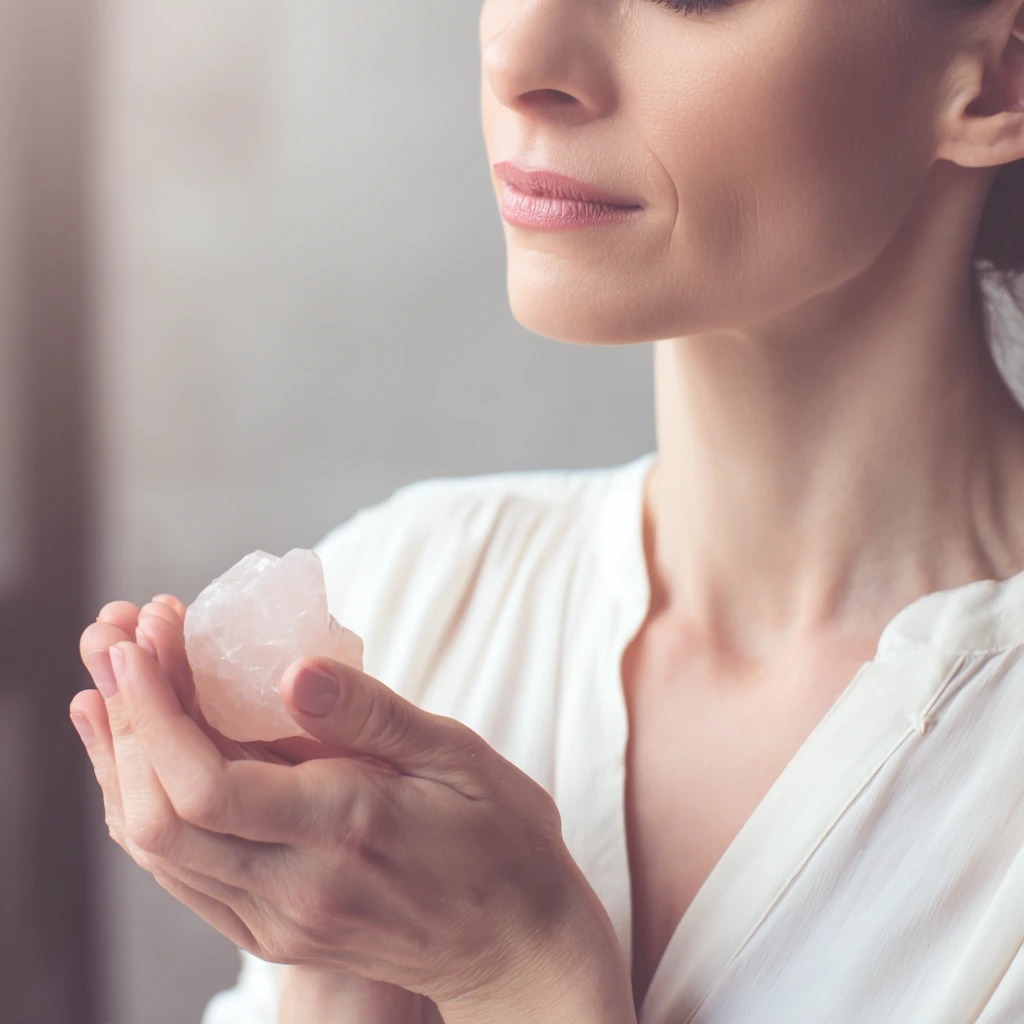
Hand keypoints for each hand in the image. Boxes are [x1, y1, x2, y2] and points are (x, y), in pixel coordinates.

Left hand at [70, 599, 630, 1018]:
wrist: (516, 945)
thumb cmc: (501, 839)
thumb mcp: (457, 756)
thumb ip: (372, 714)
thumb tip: (294, 669)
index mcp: (346, 832)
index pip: (207, 787)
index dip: (155, 712)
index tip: (140, 642)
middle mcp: (297, 890)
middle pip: (160, 819)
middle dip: (124, 722)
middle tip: (115, 642)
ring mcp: (279, 921)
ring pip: (157, 852)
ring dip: (121, 762)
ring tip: (107, 686)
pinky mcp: (274, 930)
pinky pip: (183, 873)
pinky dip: (145, 807)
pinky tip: (136, 757)